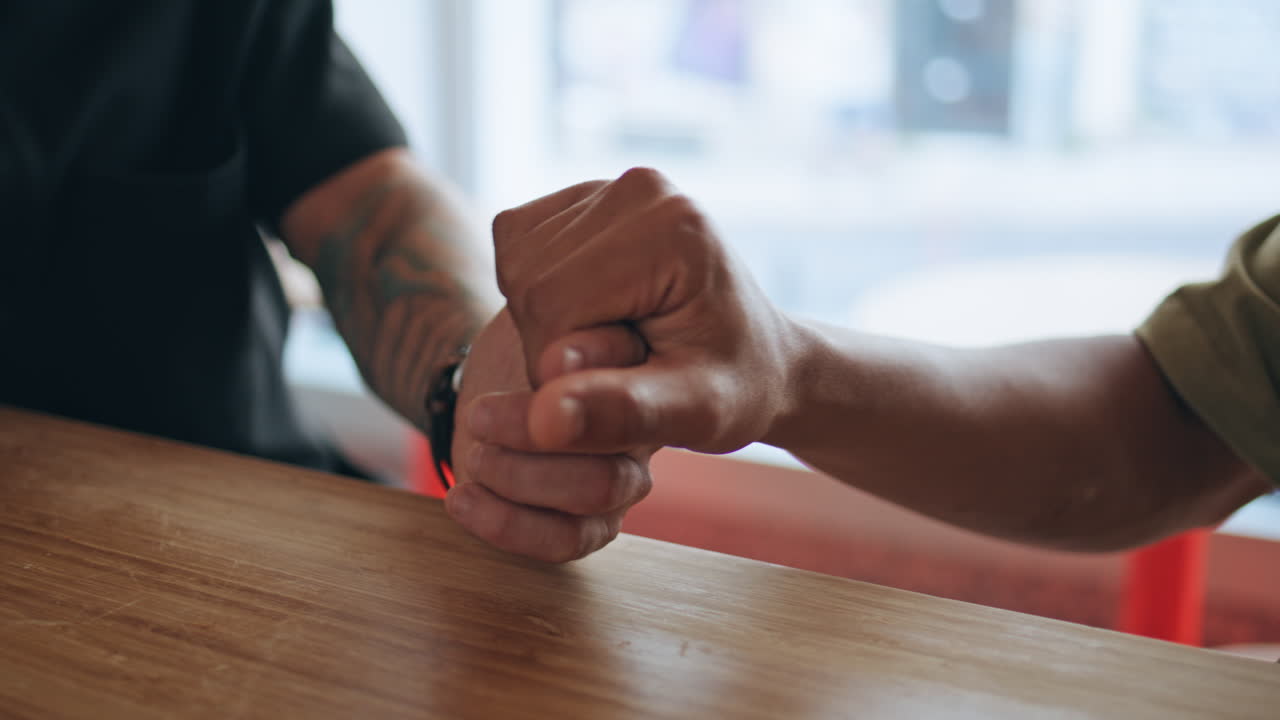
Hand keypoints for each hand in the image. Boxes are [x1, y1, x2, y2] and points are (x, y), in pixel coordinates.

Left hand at [446, 308, 651, 561]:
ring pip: (598, 494)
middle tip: (483, 416)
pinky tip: (464, 498)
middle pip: (622, 446)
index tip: (542, 364)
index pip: (641, 384)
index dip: (595, 379)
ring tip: (477, 452)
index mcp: (656, 366)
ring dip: (520, 477)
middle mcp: (654, 425)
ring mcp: (627, 474)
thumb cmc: (534, 332)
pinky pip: (568, 539)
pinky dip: (508, 525)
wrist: (509, 365)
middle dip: (539, 438)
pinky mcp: (593, 515)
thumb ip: (562, 329)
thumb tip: (555, 362)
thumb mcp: (544, 314)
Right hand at [473, 167, 800, 456]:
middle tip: (612, 371)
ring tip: (607, 344)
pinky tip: (591, 314)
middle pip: (528, 279)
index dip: (558, 367)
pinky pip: (516, 245)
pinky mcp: (585, 194)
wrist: (756, 357)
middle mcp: (641, 189)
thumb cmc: (732, 390)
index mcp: (672, 229)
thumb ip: (621, 413)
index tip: (612, 389)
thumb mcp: (693, 415)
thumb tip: (543, 422)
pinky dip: (536, 293)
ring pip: (516, 263)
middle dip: (550, 342)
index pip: (552, 304)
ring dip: (543, 322)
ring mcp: (612, 184)